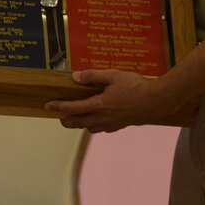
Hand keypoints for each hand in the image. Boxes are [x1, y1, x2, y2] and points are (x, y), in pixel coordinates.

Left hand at [44, 69, 171, 133]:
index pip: (73, 108)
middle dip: (66, 119)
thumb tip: (75, 77)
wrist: (157, 101)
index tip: (47, 106)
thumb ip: (93, 76)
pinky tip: (96, 118)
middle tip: (59, 115)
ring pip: (89, 128)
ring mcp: (111, 124)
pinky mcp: (119, 126)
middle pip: (77, 123)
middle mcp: (103, 118)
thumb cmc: (136, 85)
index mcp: (99, 105)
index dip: (58, 107)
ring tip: (76, 116)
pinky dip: (94, 125)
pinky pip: (101, 129)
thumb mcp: (113, 75)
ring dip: (80, 123)